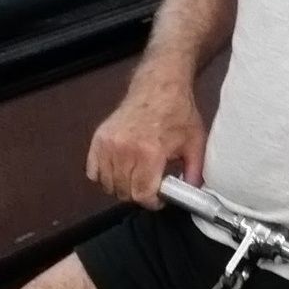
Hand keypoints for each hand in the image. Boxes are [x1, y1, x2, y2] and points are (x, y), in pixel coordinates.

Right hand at [86, 73, 205, 209]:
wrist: (158, 86)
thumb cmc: (177, 112)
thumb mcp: (195, 143)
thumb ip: (194, 172)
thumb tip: (192, 194)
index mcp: (150, 153)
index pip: (141, 194)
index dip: (152, 202)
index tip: (158, 198)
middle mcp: (125, 149)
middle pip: (124, 192)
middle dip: (138, 195)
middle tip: (149, 187)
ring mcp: (109, 144)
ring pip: (107, 184)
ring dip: (121, 187)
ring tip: (136, 178)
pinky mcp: (99, 139)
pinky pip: (93, 171)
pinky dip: (103, 176)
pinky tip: (119, 171)